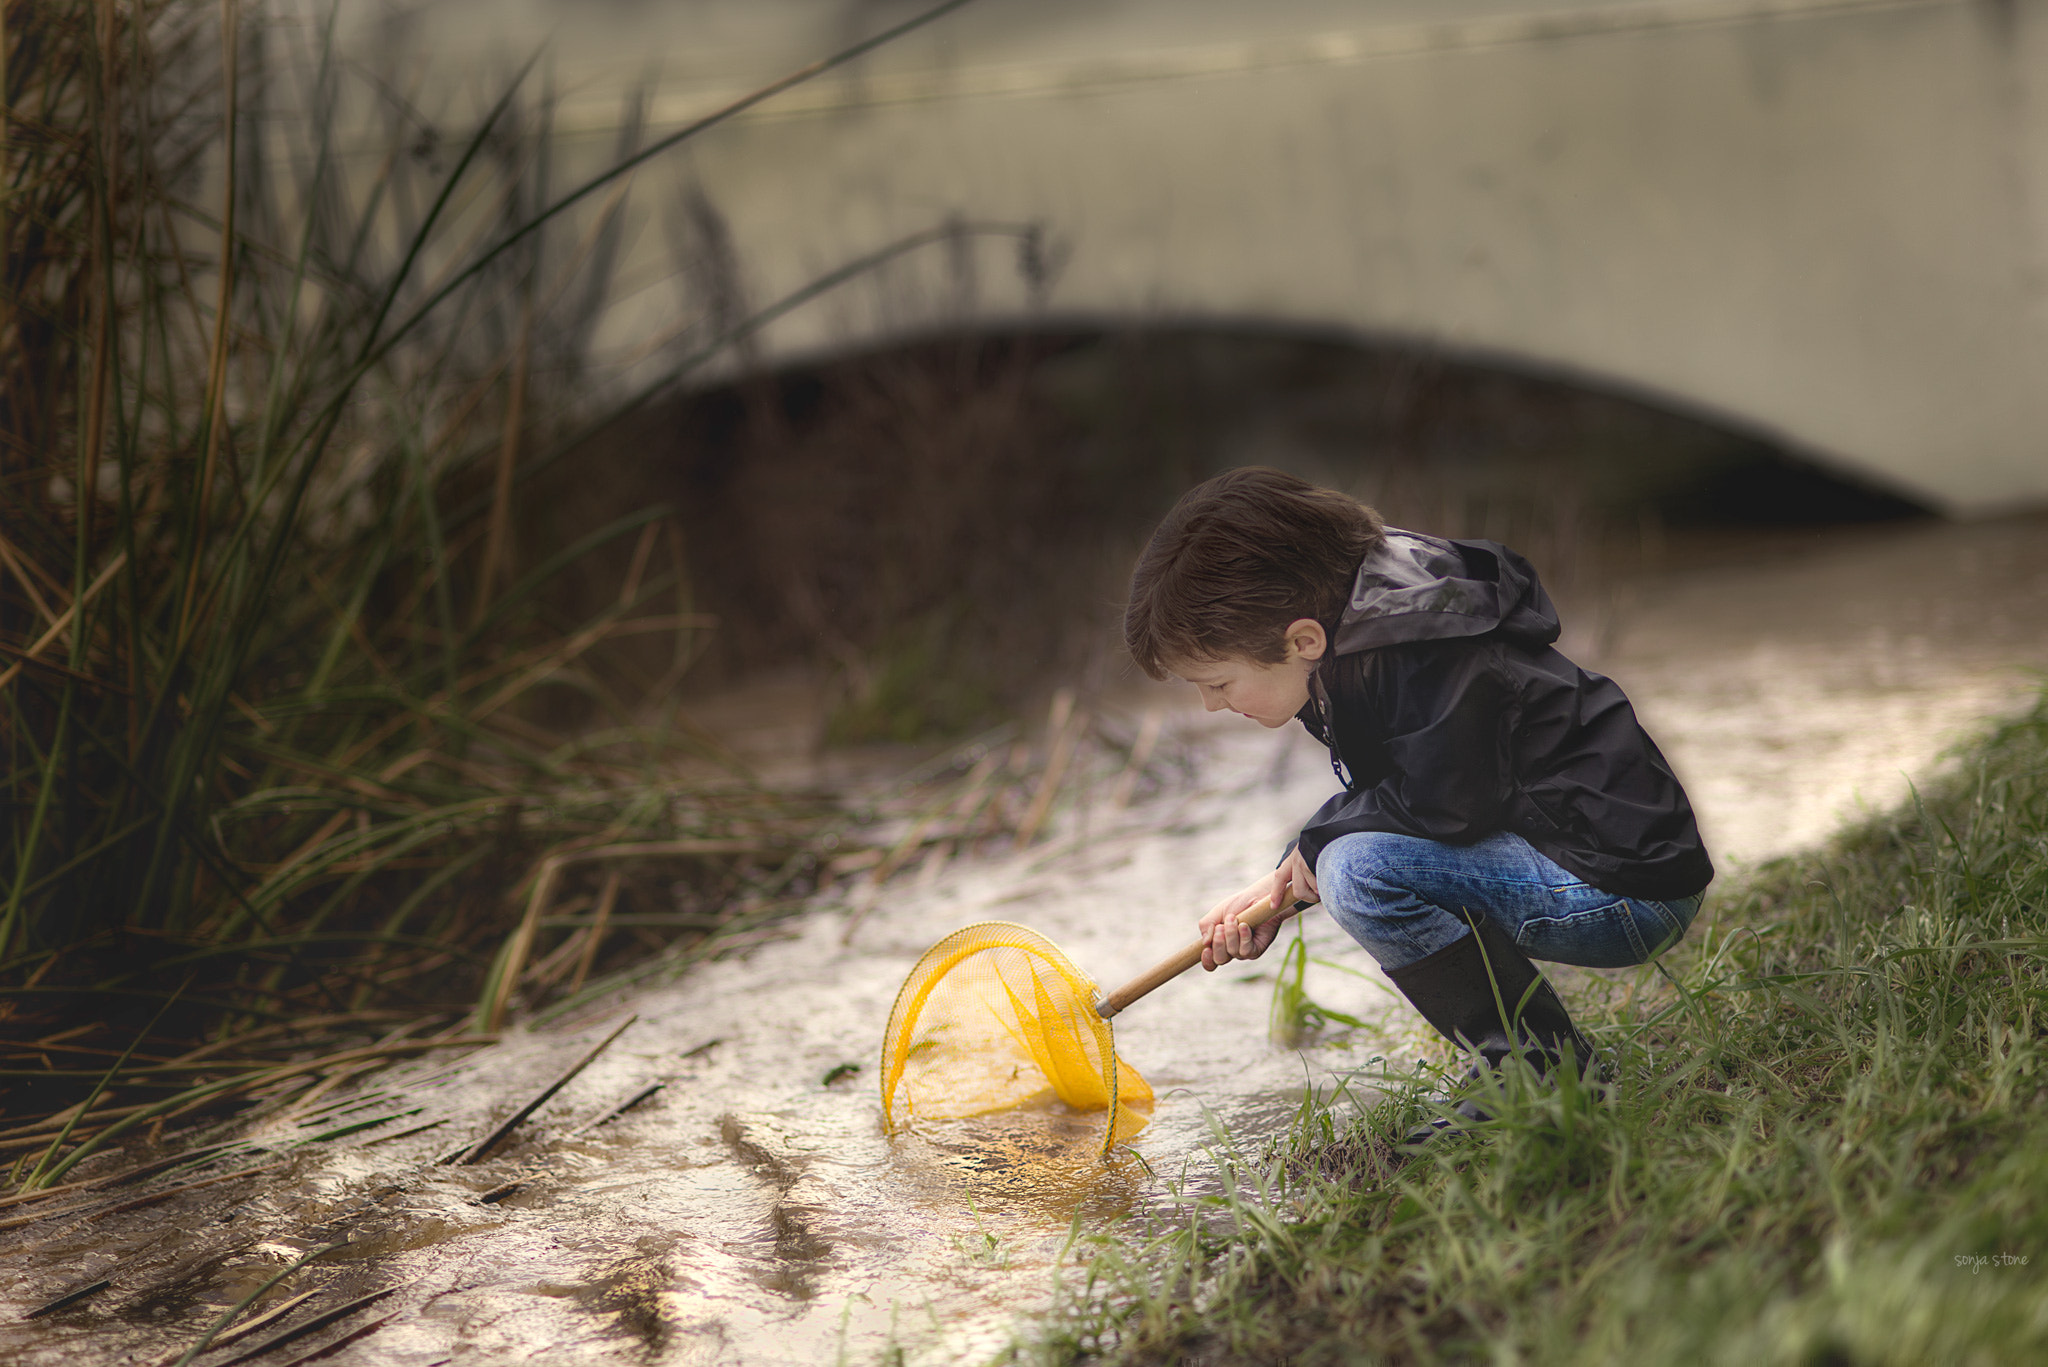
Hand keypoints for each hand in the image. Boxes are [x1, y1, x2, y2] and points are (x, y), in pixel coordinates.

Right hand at [1197, 848, 1318, 969]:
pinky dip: (1243, 937)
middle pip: (1220, 960)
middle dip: (1218, 944)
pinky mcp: (1257, 949)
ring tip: (1233, 919)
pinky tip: (1244, 926)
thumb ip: (1206, 926)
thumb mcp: (1217, 912)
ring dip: (1231, 934)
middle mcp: (1231, 950)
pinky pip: (1246, 950)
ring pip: (1232, 953)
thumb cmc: (1238, 904)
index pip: (1211, 961)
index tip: (1206, 950)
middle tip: (1220, 927)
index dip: (1206, 960)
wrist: (1258, 897)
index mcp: (1220, 943)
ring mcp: (1244, 951)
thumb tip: (1205, 943)